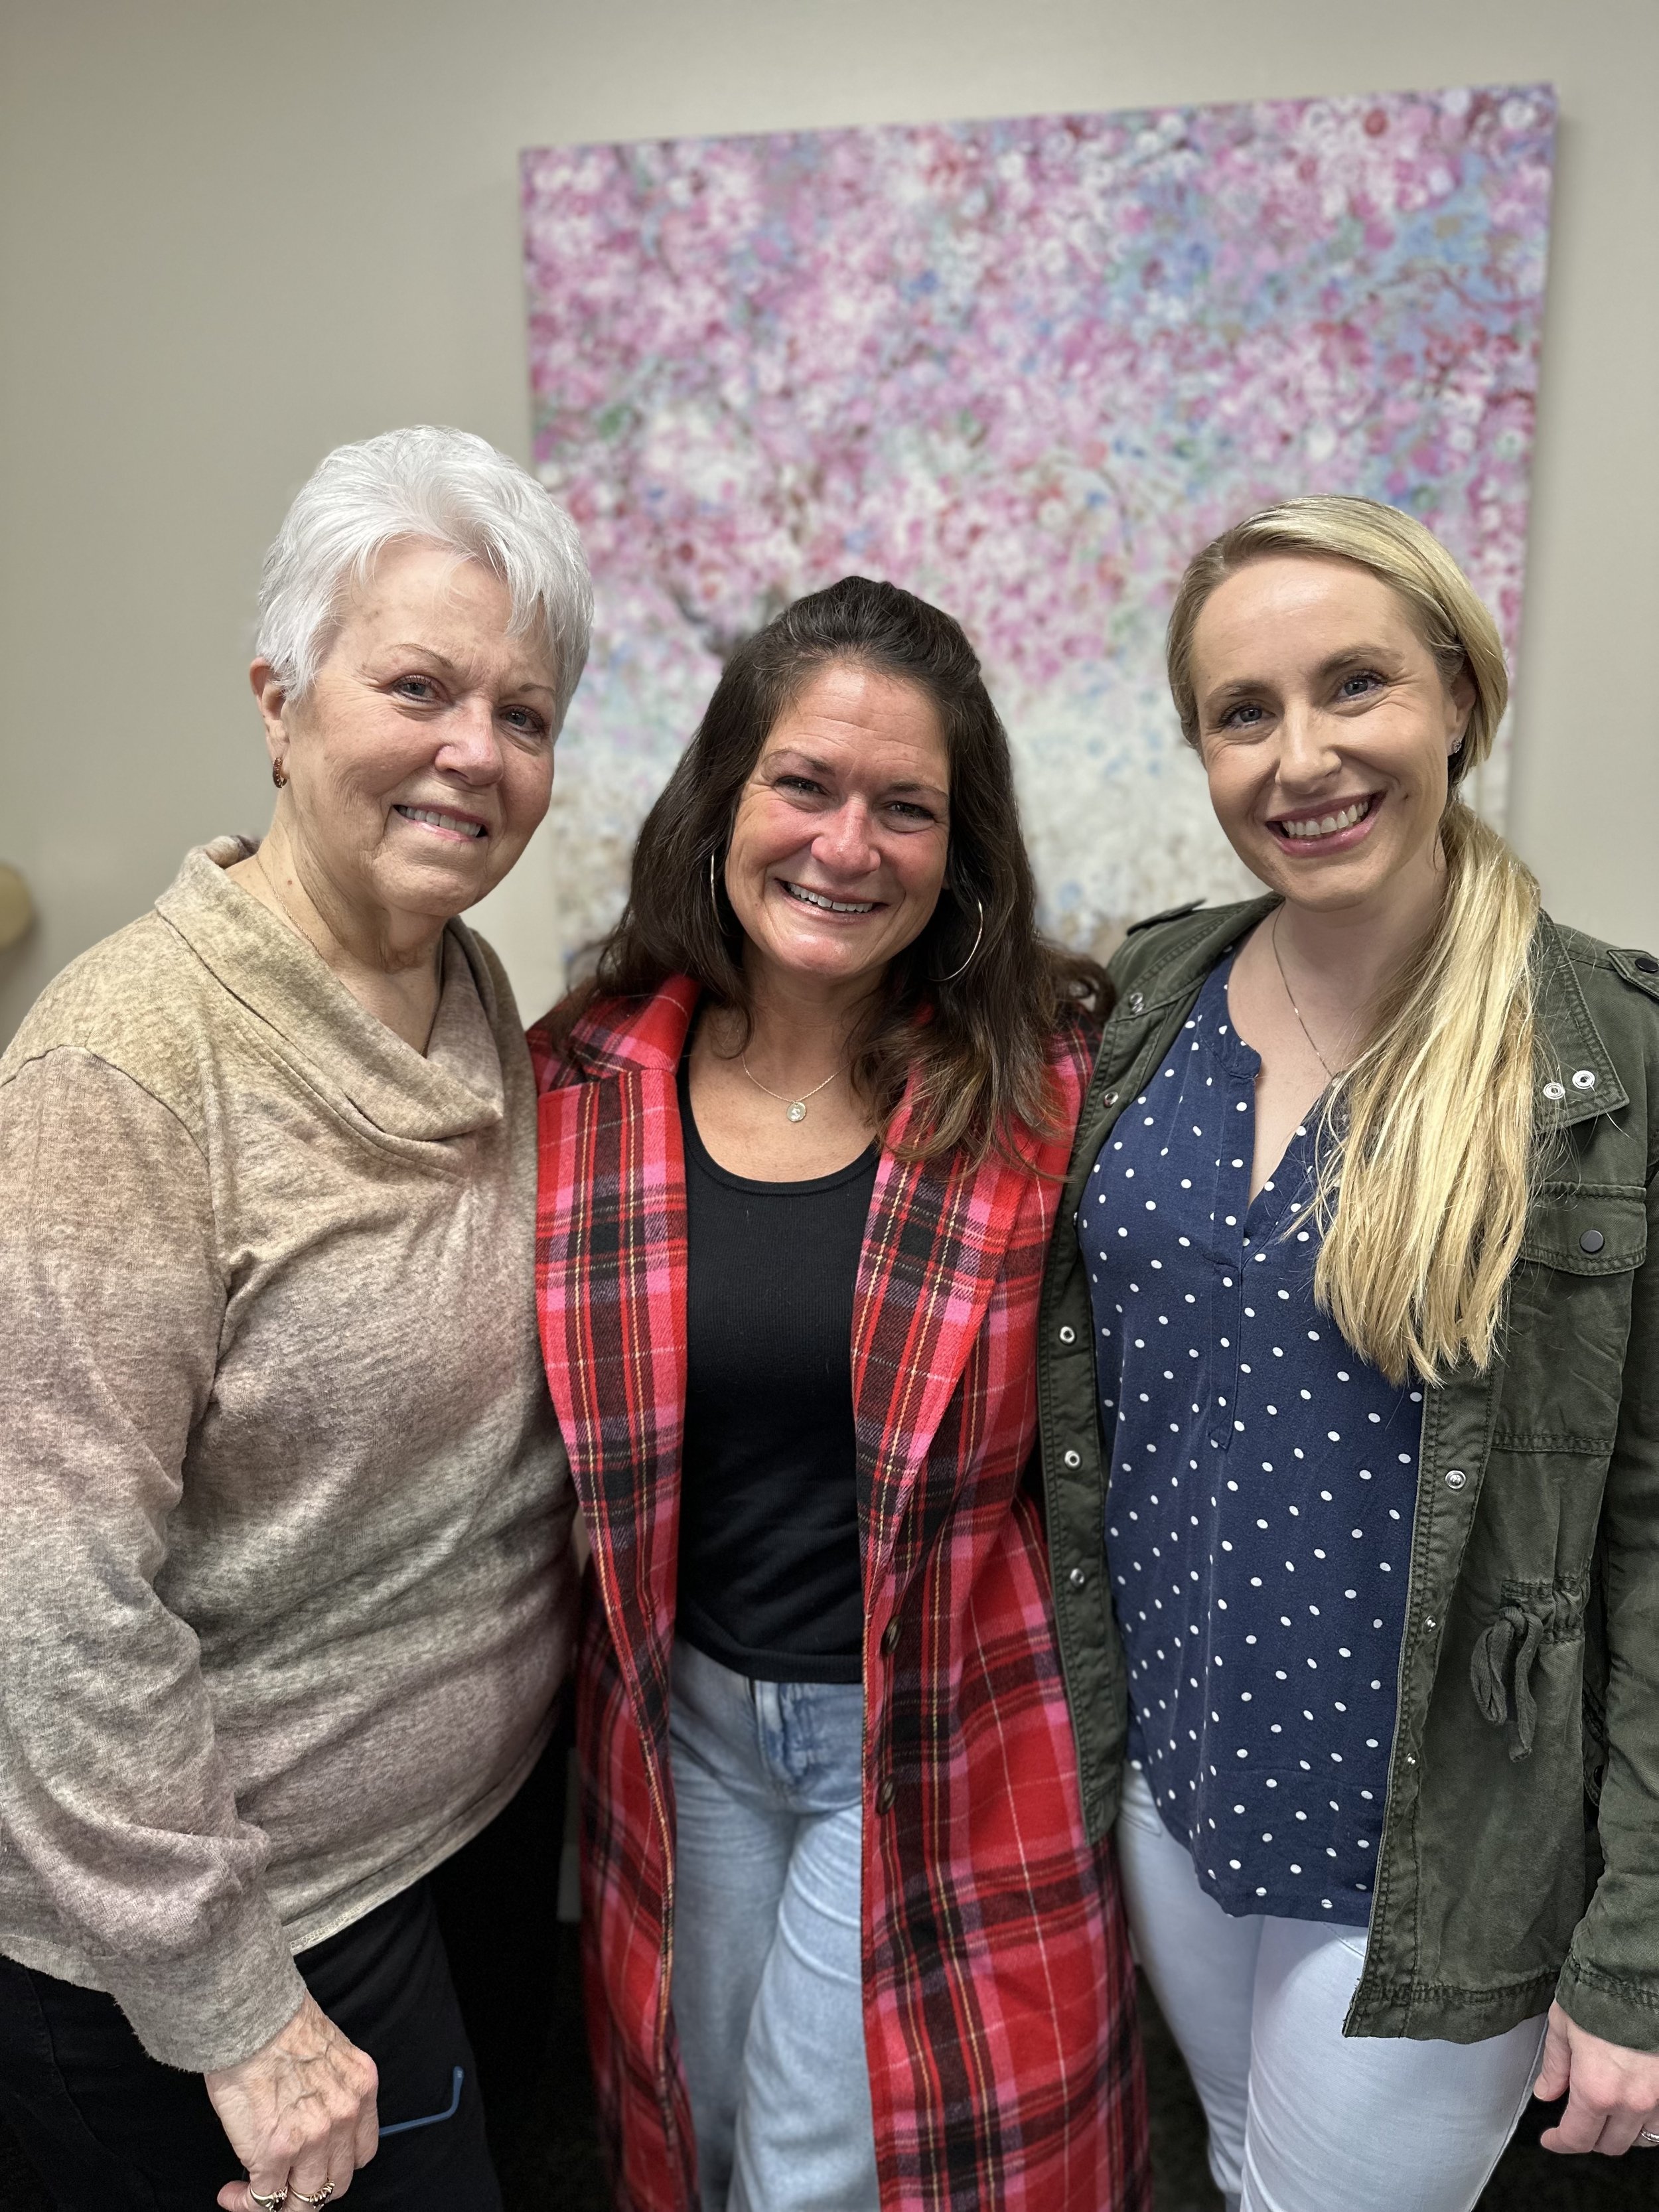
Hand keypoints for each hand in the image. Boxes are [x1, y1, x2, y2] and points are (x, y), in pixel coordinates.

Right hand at [205, 1992, 378, 2207]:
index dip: (336, 2165)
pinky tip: (232, 2193)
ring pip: (305, 2201)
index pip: (362, 2152)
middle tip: (286, 2185)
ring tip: (257, 2196)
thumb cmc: (280, 2024)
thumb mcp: (330, 2052)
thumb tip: (312, 2117)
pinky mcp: (274, 2153)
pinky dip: (246, 2203)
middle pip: (336, 2182)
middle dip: (311, 2189)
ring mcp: (312, 2139)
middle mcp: (344, 2117)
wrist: (252, 2017)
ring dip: (281, 2205)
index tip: (316, 2166)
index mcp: (361, 2089)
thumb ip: (332, 2089)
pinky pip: (264, 2199)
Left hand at [1534, 2000, 1658, 2154]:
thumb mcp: (1563, 2025)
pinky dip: (1648, 2123)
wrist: (1640, 1974)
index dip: (1559, 2142)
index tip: (1549, 2138)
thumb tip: (1546, 2092)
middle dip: (1589, 2138)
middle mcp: (1631, 2102)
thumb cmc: (1599, 1993)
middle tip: (1575, 2123)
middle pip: (1611, 2144)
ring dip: (1622, 2133)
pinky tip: (1635, 2109)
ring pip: (1642, 2138)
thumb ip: (1555, 2065)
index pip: (1577, 2137)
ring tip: (1607, 2116)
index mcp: (1596, 2090)